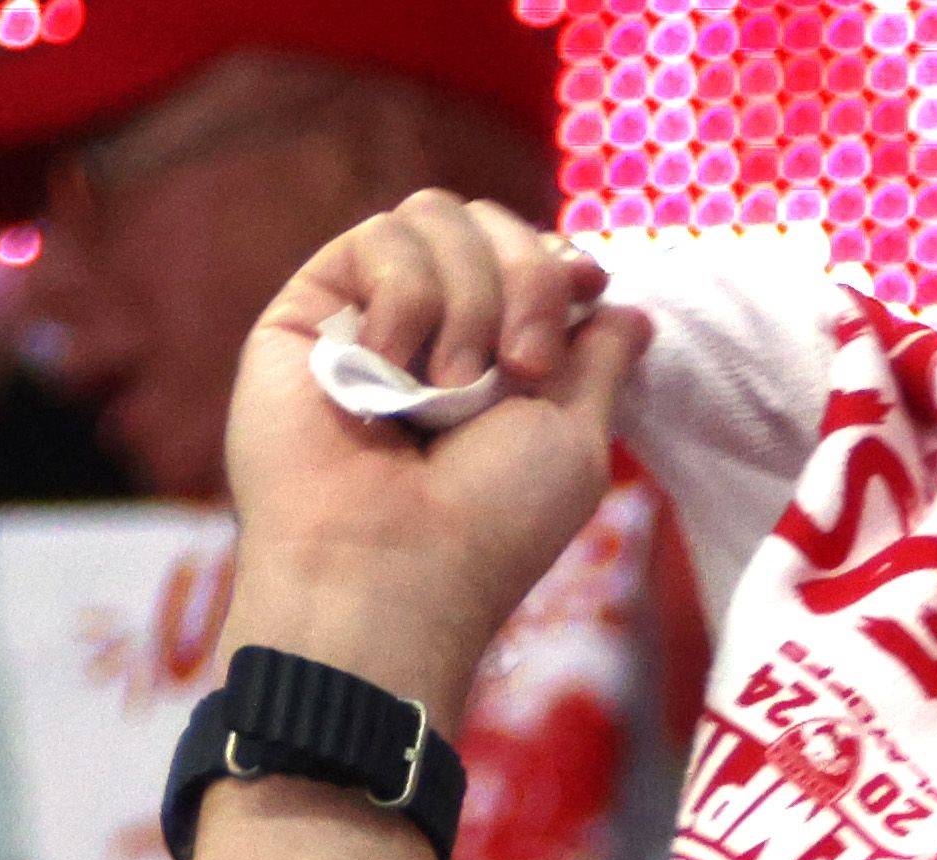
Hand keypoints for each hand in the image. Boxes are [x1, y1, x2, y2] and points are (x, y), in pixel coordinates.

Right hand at [221, 200, 643, 726]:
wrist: (392, 567)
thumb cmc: (491, 524)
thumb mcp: (576, 439)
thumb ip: (598, 360)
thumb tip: (625, 302)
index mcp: (500, 358)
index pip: (533, 252)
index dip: (560, 261)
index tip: (587, 290)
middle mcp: (435, 329)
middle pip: (488, 221)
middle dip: (527, 279)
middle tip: (522, 369)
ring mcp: (371, 314)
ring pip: (435, 216)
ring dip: (469, 300)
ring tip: (449, 389)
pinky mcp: (310, 306)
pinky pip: (379, 237)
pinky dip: (407, 299)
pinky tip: (393, 368)